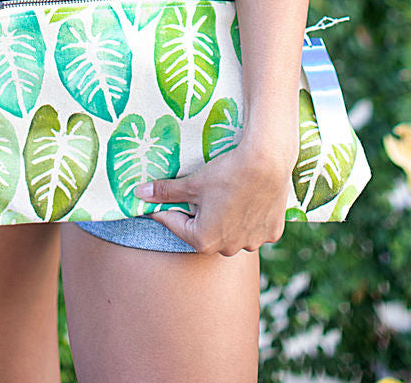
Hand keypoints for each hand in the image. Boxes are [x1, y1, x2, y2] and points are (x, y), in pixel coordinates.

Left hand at [133, 137, 295, 255]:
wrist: (267, 161)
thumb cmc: (226, 173)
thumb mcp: (192, 182)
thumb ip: (165, 192)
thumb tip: (138, 194)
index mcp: (204, 240)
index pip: (176, 225)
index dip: (166, 210)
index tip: (159, 201)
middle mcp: (228, 248)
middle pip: (205, 231)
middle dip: (198, 215)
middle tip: (198, 194)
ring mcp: (252, 242)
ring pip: (232, 232)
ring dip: (226, 220)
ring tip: (226, 195)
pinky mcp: (272, 232)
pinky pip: (254, 228)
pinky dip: (249, 218)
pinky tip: (248, 199)